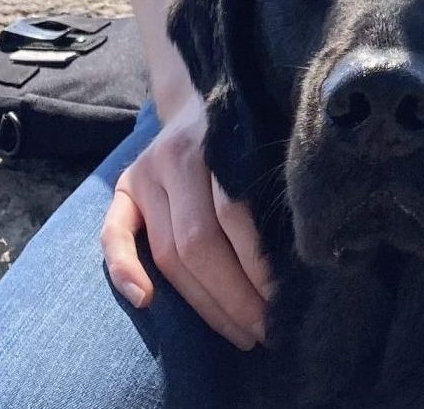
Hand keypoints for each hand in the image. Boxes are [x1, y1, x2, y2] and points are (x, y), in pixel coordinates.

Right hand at [101, 95, 275, 350]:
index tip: (283, 304)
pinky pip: (113, 233)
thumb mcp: (263, 138)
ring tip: (241, 333)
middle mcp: (175, 156)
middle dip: (235, 297)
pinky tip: (145, 300)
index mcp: (217, 140)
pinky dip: (123, 268)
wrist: (203, 89)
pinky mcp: (123, 186)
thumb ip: (272, 177)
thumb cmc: (246, 127)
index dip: (257, 267)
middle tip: (266, 331)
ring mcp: (145, 171)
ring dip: (204, 302)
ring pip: (167, 250)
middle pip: (198, 242)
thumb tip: (310, 242)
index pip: (233, 217)